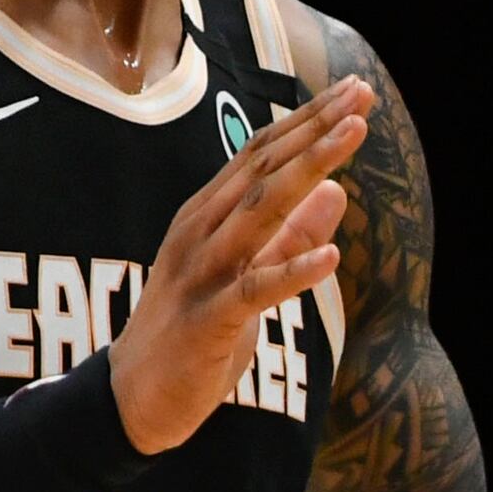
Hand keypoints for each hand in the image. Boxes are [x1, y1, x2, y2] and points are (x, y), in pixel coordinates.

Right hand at [106, 75, 366, 451]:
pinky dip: (292, 272)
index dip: (308, 121)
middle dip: (314, 128)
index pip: (262, 154)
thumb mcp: (247, 274)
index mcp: (208, 216)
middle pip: (263, 168)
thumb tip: (337, 191)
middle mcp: (201, 232)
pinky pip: (254, 291)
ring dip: (309, 170)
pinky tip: (332, 259)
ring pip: (260, 211)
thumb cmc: (193, 335)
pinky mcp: (208, 320)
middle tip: (361, 93)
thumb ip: (290, 234)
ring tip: (353, 137)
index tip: (354, 91)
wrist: (131, 400)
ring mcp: (201, 273)